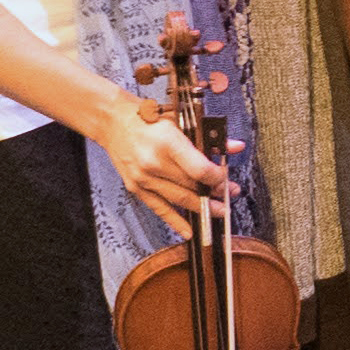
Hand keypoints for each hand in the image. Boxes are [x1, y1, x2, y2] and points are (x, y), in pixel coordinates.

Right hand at [102, 106, 231, 219]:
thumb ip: (209, 137)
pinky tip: (189, 230)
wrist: (114, 122)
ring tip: (218, 210)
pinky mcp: (135, 188)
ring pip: (179, 199)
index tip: (226, 178)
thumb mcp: (181, 121)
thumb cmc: (149, 119)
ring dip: (202, 207)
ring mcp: (143, 178)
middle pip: (192, 186)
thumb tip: (236, 147)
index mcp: (168, 142)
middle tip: (230, 194)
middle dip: (214, 193)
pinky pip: (159, 208)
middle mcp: (154, 163)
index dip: (217, 178)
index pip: (199, 169)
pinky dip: (175, 221)